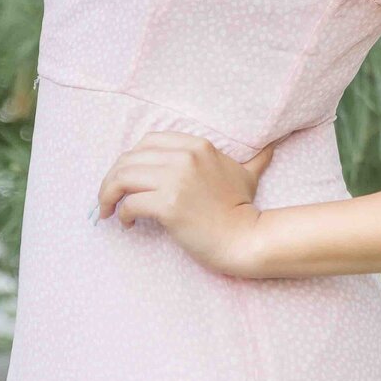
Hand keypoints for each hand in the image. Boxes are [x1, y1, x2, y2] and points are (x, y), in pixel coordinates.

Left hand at [94, 130, 275, 276]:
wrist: (245, 238)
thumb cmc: (242, 209)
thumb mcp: (247, 175)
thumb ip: (255, 158)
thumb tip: (272, 147)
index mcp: (197, 145)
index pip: (148, 141)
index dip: (131, 158)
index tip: (127, 177)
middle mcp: (185, 157)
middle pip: (129, 158)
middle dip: (112, 178)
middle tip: (110, 197)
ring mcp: (176, 180)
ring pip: (123, 177)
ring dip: (108, 194)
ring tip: (109, 210)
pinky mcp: (168, 205)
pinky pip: (129, 203)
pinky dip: (122, 214)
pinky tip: (128, 224)